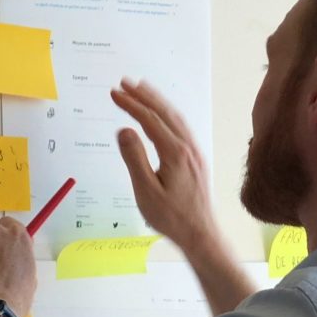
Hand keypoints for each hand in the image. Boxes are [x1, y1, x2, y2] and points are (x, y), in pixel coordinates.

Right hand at [110, 79, 217, 254]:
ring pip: (176, 117)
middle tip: (124, 82)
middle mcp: (188, 147)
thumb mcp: (146, 191)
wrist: (202, 234)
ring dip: (157, 101)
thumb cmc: (173, 218)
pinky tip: (162, 115)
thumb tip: (124, 130)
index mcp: (175, 153)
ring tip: (141, 88)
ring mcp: (195, 152)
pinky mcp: (197, 159)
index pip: (149, 120)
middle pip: (164, 112)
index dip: (130, 104)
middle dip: (143, 94)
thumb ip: (135, 158)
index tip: (114, 93)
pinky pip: (182, 127)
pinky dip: (168, 114)